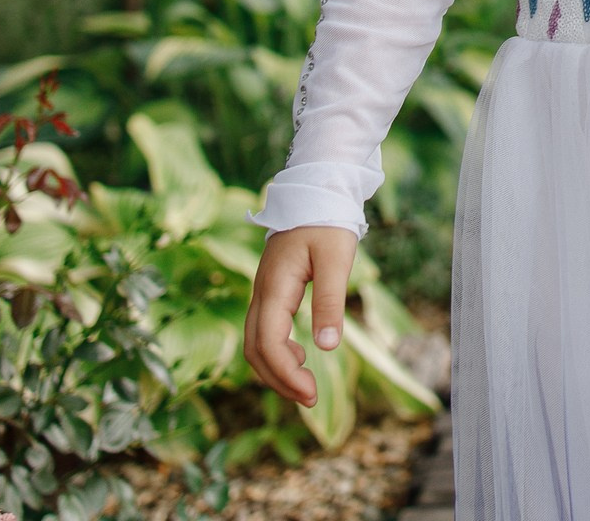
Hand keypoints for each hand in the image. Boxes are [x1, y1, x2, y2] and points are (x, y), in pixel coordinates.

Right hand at [244, 225, 357, 406]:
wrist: (316, 190)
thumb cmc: (327, 222)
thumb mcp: (336, 261)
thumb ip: (330, 301)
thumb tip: (327, 347)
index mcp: (274, 286)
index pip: (267, 342)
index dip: (286, 373)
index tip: (311, 394)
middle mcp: (261, 292)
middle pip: (254, 349)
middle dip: (278, 379)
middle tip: (310, 398)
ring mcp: (263, 291)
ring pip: (255, 341)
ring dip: (275, 368)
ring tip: (306, 385)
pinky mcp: (271, 289)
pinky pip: (263, 329)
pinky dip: (276, 350)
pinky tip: (301, 355)